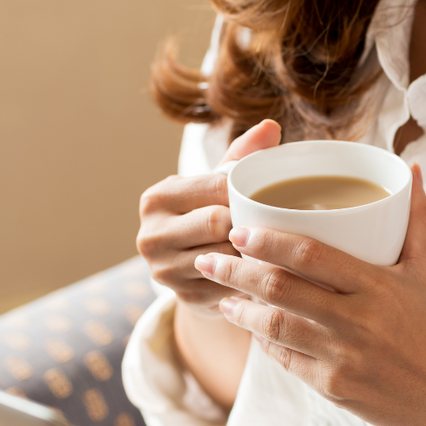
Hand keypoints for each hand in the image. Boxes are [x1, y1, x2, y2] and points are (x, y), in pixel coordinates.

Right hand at [136, 119, 281, 314]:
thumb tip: (271, 127)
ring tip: (271, 246)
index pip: (213, 187)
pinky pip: (230, 285)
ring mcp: (164, 271)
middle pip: (216, 223)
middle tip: (274, 222)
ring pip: (225, 256)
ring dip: (251, 252)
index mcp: (157, 198)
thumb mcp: (217, 185)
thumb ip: (241, 156)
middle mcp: (151, 235)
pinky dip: (249, 278)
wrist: (193, 273)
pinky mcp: (184, 298)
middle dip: (247, 223)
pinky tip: (262, 271)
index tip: (270, 194)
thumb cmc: (209, 216)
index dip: (246, 192)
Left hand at [194, 165, 425, 425]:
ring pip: (273, 327)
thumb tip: (410, 170)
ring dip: (239, 310)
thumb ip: (416, 220)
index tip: (238, 231)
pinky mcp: (331, 388)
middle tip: (208, 259)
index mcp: (376, 286)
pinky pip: (284, 360)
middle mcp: (356, 320)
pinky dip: (262, 342)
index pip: (310, 254)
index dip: (267, 240)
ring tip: (220, 296)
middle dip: (235, 272)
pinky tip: (251, 330)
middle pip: (279, 289)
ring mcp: (341, 357)